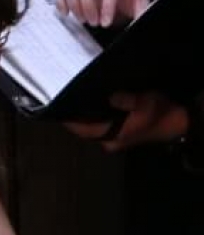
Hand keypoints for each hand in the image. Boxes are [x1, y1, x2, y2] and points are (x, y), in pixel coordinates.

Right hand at [54, 0, 149, 28]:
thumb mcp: (141, 4)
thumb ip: (141, 13)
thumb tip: (139, 24)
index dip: (107, 7)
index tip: (105, 23)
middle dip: (88, 7)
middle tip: (94, 23)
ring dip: (74, 6)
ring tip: (83, 20)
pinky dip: (60, 1)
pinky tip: (65, 13)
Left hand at [66, 90, 189, 152]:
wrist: (180, 121)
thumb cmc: (161, 113)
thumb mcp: (146, 103)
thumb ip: (128, 101)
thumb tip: (111, 98)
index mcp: (113, 135)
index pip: (82, 130)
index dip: (67, 120)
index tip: (55, 107)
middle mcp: (110, 139)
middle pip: (84, 129)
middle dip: (74, 115)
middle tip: (63, 96)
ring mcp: (116, 137)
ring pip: (92, 127)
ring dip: (84, 115)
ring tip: (74, 95)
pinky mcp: (121, 132)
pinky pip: (101, 124)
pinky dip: (95, 115)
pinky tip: (92, 100)